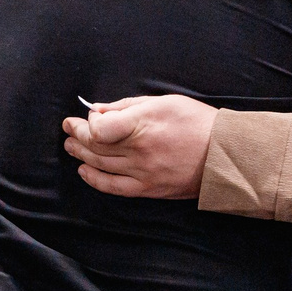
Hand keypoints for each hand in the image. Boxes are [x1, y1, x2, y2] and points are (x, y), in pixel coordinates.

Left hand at [60, 95, 219, 199]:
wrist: (223, 155)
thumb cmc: (197, 122)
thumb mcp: (164, 102)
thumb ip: (128, 105)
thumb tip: (99, 110)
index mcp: (144, 125)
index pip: (100, 129)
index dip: (89, 123)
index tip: (90, 117)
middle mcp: (139, 151)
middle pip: (95, 146)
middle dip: (76, 135)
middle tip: (67, 128)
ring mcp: (142, 172)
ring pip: (100, 165)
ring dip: (80, 154)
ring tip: (70, 146)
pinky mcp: (147, 189)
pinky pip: (113, 187)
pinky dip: (94, 179)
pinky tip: (84, 171)